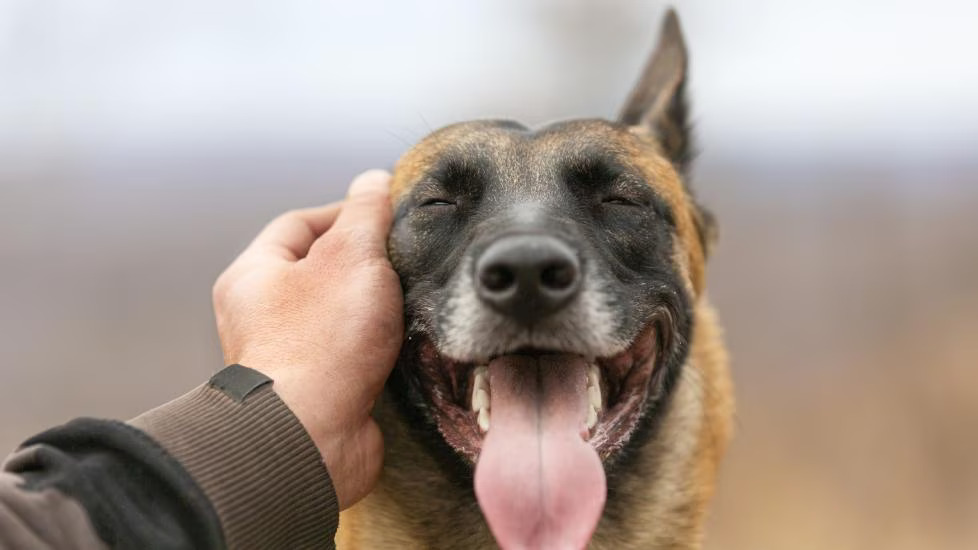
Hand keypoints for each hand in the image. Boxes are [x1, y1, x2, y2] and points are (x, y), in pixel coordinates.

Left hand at [211, 170, 402, 509]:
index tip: (388, 215)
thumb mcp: (351, 257)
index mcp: (254, 275)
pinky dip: (380, 348)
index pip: (300, 223)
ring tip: (410, 302)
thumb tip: (374, 180)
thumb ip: (366, 214)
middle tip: (405, 261)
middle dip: (366, 265)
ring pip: (341, 315)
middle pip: (322, 271)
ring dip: (377, 310)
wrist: (311, 437)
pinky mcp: (319, 391)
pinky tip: (406, 345)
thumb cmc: (322, 342)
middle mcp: (262, 315)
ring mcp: (290, 356)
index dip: (346, 212)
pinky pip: (353, 356)